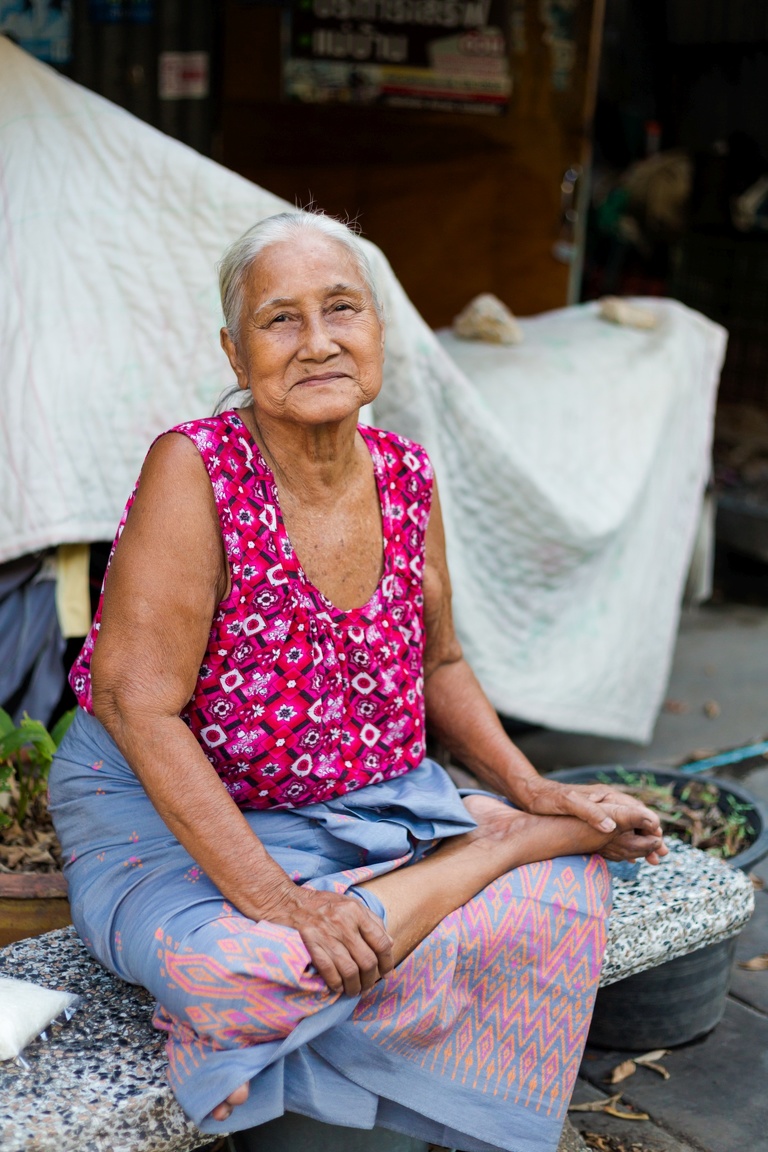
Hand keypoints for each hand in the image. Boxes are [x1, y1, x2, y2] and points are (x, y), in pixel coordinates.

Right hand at [260, 884, 394, 997]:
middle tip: (368, 985)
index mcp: (356, 911)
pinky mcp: (310, 945)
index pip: (381, 942)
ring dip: (355, 987)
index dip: (387, 962)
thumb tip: (390, 943)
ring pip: (350, 971)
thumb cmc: (321, 904)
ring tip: (354, 990)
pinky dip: (336, 984)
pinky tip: (338, 987)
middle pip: (367, 960)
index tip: (386, 972)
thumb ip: (372, 921)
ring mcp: (326, 935)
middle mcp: (343, 922)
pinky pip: (329, 972)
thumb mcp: (350, 904)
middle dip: (371, 979)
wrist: (286, 901)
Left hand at [514, 777, 666, 863]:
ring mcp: (600, 810)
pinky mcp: (592, 820)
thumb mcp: (568, 803)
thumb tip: (611, 827)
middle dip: (651, 837)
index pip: (636, 811)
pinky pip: (616, 832)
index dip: (649, 826)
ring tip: (652, 860)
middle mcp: (607, 801)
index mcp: (606, 796)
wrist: (530, 795)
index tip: (659, 842)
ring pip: (628, 827)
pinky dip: (627, 844)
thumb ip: (590, 813)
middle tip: (662, 856)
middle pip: (636, 820)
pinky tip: (630, 857)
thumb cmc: (548, 798)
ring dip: (641, 843)